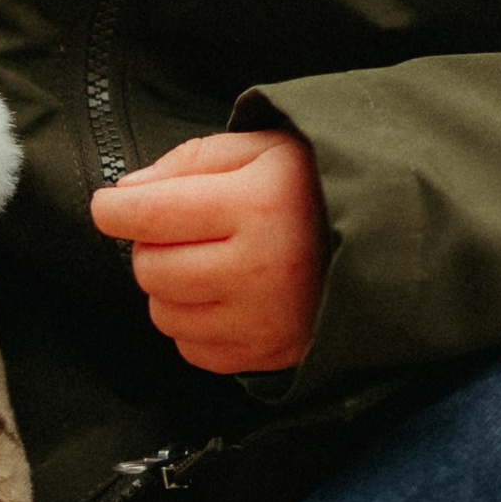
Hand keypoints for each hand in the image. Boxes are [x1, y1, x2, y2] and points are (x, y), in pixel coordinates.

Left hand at [89, 128, 327, 376]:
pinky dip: (196, 324)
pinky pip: (194, 350)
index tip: (109, 206)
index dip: (113, 209)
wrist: (390, 236)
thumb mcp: (261, 147)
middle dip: (151, 245)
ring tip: (209, 261)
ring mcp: (266, 319)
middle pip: (150, 269)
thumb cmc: (316, 185)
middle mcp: (260, 268)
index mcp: (255, 205)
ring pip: (165, 314)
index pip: (149, 215)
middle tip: (182, 229)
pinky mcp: (272, 353)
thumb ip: (189, 162)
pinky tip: (225, 296)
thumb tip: (127, 194)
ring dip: (172, 287)